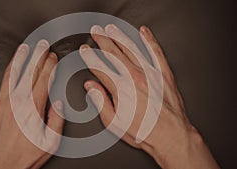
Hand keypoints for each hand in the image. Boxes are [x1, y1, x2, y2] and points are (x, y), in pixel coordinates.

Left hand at [0, 40, 63, 168]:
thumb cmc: (23, 157)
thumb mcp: (50, 143)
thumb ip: (57, 120)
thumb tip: (59, 104)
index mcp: (33, 108)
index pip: (44, 79)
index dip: (50, 65)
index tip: (53, 56)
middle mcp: (17, 101)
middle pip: (29, 72)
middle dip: (37, 56)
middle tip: (42, 45)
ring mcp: (0, 102)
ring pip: (11, 73)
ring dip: (19, 58)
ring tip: (24, 48)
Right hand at [80, 25, 219, 168]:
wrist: (171, 135)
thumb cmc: (144, 131)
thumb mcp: (114, 122)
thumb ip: (100, 101)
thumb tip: (90, 86)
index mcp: (120, 88)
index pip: (100, 66)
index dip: (90, 56)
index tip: (85, 50)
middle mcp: (134, 77)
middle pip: (113, 53)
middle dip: (102, 40)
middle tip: (95, 32)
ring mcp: (150, 73)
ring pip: (131, 48)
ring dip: (119, 36)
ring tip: (111, 29)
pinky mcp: (164, 73)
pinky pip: (156, 52)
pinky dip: (149, 40)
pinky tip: (144, 32)